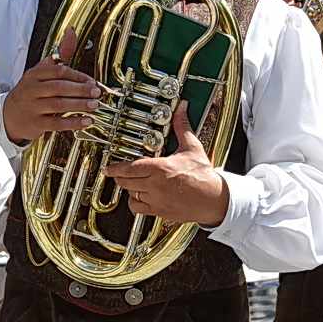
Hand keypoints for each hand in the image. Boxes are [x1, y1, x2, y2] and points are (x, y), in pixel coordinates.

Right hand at [3, 28, 100, 143]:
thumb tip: (71, 33)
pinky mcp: (35, 123)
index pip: (58, 71)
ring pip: (58, 105)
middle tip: (96, 92)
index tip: (91, 81)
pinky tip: (85, 120)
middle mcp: (32, 90)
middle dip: (80, 90)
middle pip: (59, 87)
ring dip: (79, 105)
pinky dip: (73, 122)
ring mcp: (33, 107)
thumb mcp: (41, 72)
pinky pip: (57, 123)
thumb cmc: (30, 92)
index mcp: (34, 74)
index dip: (77, 76)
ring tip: (94, 105)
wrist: (9, 116)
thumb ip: (59, 55)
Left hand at [101, 105, 229, 226]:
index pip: (129, 168)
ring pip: (131, 193)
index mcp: (161, 168)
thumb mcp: (192, 147)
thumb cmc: (204, 177)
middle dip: (120, 176)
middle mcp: (155, 185)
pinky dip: (134, 201)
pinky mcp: (159, 211)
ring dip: (129, 187)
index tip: (108, 168)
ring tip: (133, 181)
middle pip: (126, 181)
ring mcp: (156, 200)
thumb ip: (182, 127)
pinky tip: (139, 195)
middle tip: (118, 172)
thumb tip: (181, 110)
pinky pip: (137, 207)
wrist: (214, 199)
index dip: (115, 168)